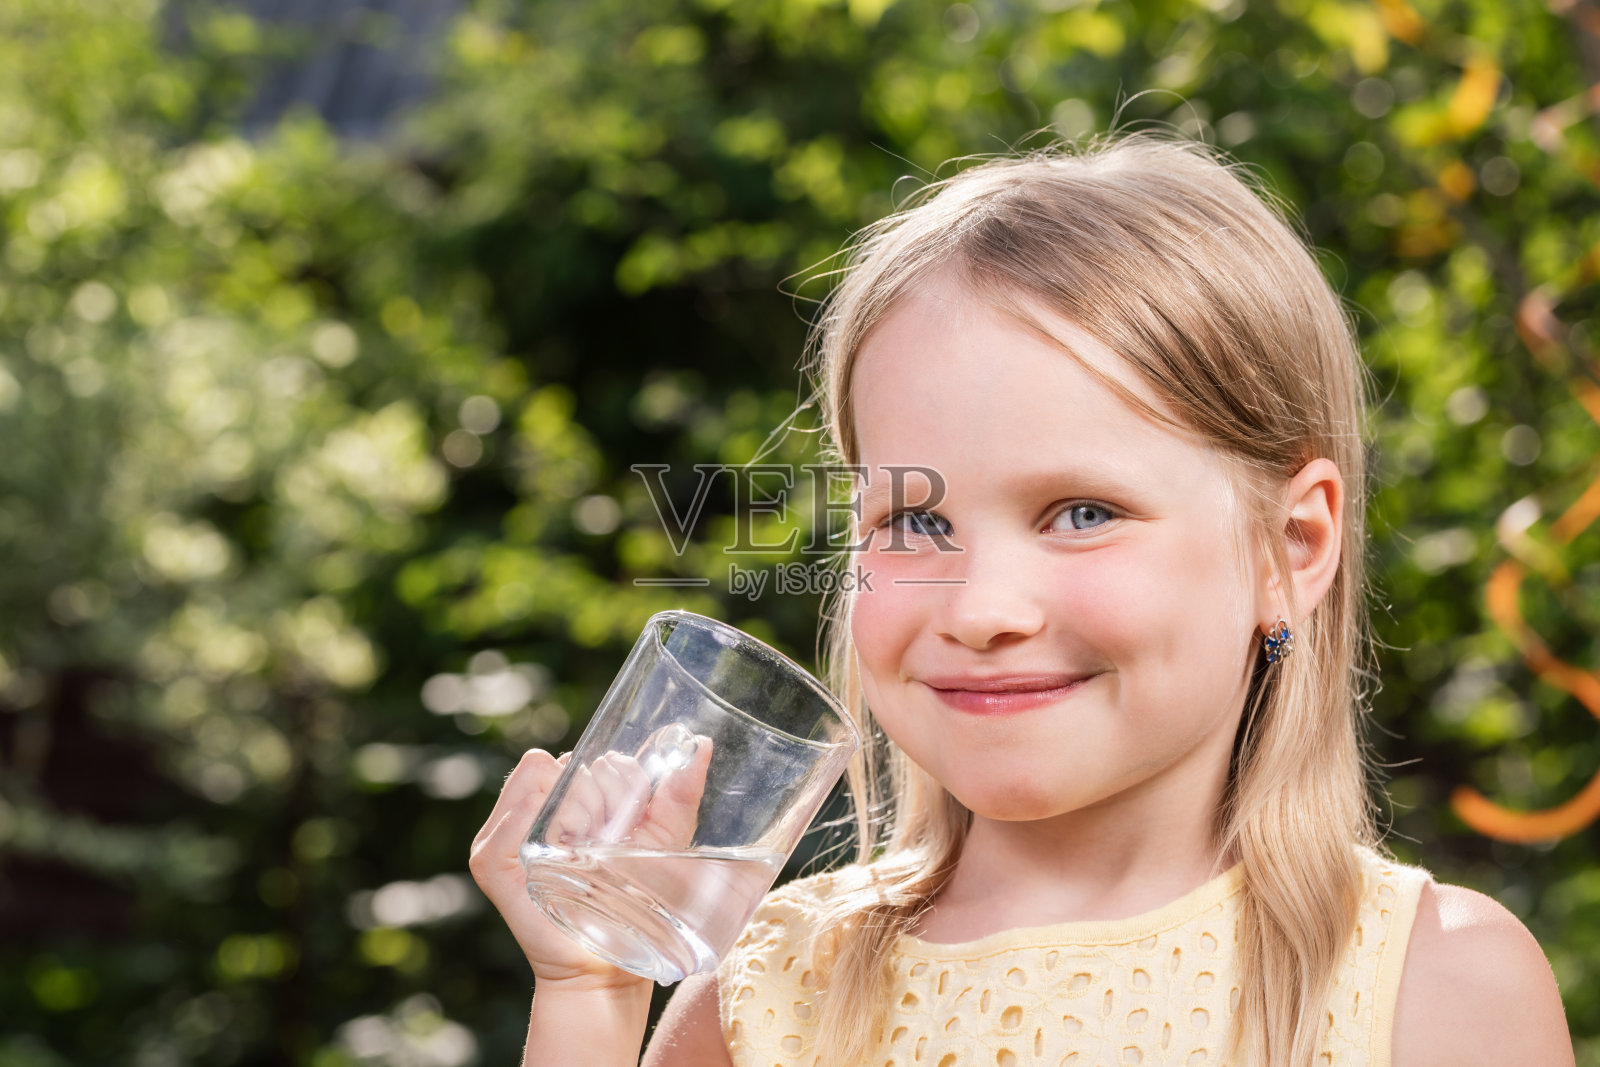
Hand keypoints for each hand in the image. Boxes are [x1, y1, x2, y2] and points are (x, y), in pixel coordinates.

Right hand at [468, 741, 712, 989]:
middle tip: (606, 845)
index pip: (590, 758)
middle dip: (601, 799)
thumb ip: (679, 791)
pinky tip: (561, 850)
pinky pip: (514, 813)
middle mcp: (533, 808)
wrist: (612, 968)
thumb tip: (702, 743)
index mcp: (568, 797)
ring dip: (577, 812)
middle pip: (568, 765)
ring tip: (584, 854)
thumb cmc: (639, 904)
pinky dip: (539, 819)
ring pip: (544, 780)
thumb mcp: (665, 840)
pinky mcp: (493, 862)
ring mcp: (506, 833)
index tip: (629, 823)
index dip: (619, 784)